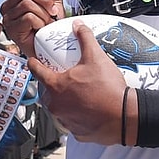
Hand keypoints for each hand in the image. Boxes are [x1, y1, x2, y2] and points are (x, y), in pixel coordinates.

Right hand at [0, 0, 63, 56]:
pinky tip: (39, 30)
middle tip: (51, 14)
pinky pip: (28, 17)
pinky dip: (39, 23)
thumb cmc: (50, 27)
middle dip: (44, 2)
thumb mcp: (52, 0)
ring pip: (27, 3)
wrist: (51, 47)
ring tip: (44, 24)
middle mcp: (9, 5)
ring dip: (43, 15)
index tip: (51, 2)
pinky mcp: (12, 29)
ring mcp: (8, 17)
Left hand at [28, 19, 125, 144]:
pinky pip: (72, 122)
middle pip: (47, 91)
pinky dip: (77, 115)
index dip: (34, 64)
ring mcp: (65, 120)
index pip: (37, 71)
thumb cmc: (108, 90)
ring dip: (64, 100)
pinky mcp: (76, 132)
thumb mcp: (96, 57)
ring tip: (79, 93)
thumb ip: (85, 39)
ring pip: (58, 108)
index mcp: (56, 86)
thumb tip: (79, 27)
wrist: (125, 116)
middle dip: (52, 84)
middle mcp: (56, 105)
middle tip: (65, 77)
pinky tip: (88, 109)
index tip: (33, 61)